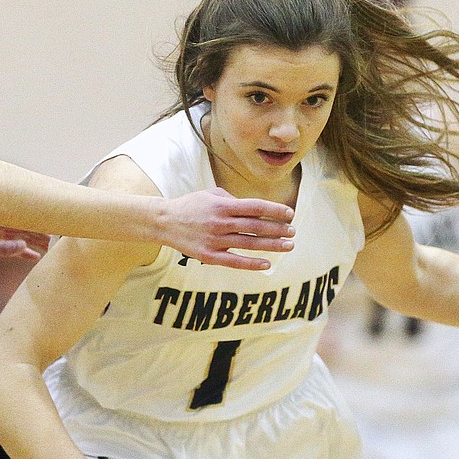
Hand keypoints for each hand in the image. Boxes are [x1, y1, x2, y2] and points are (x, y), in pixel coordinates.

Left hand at [0, 220, 50, 266]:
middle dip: (36, 235)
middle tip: (52, 244)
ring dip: (29, 243)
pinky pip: (6, 246)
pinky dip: (17, 251)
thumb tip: (24, 246)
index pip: (20, 222)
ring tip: (44, 250)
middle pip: (20, 228)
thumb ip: (1, 248)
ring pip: (15, 237)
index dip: (36, 226)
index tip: (51, 232)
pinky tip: (27, 255)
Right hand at [156, 187, 293, 270]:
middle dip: (278, 229)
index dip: (275, 210)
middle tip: (293, 232)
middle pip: (256, 226)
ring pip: (249, 244)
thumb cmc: (191, 206)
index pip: (255, 207)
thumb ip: (233, 199)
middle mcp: (221, 222)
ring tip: (289, 245)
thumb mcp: (211, 194)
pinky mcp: (209, 256)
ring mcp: (215, 240)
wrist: (164, 221)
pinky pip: (235, 261)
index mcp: (223, 204)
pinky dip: (252, 264)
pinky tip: (267, 264)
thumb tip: (254, 208)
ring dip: (272, 245)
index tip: (290, 214)